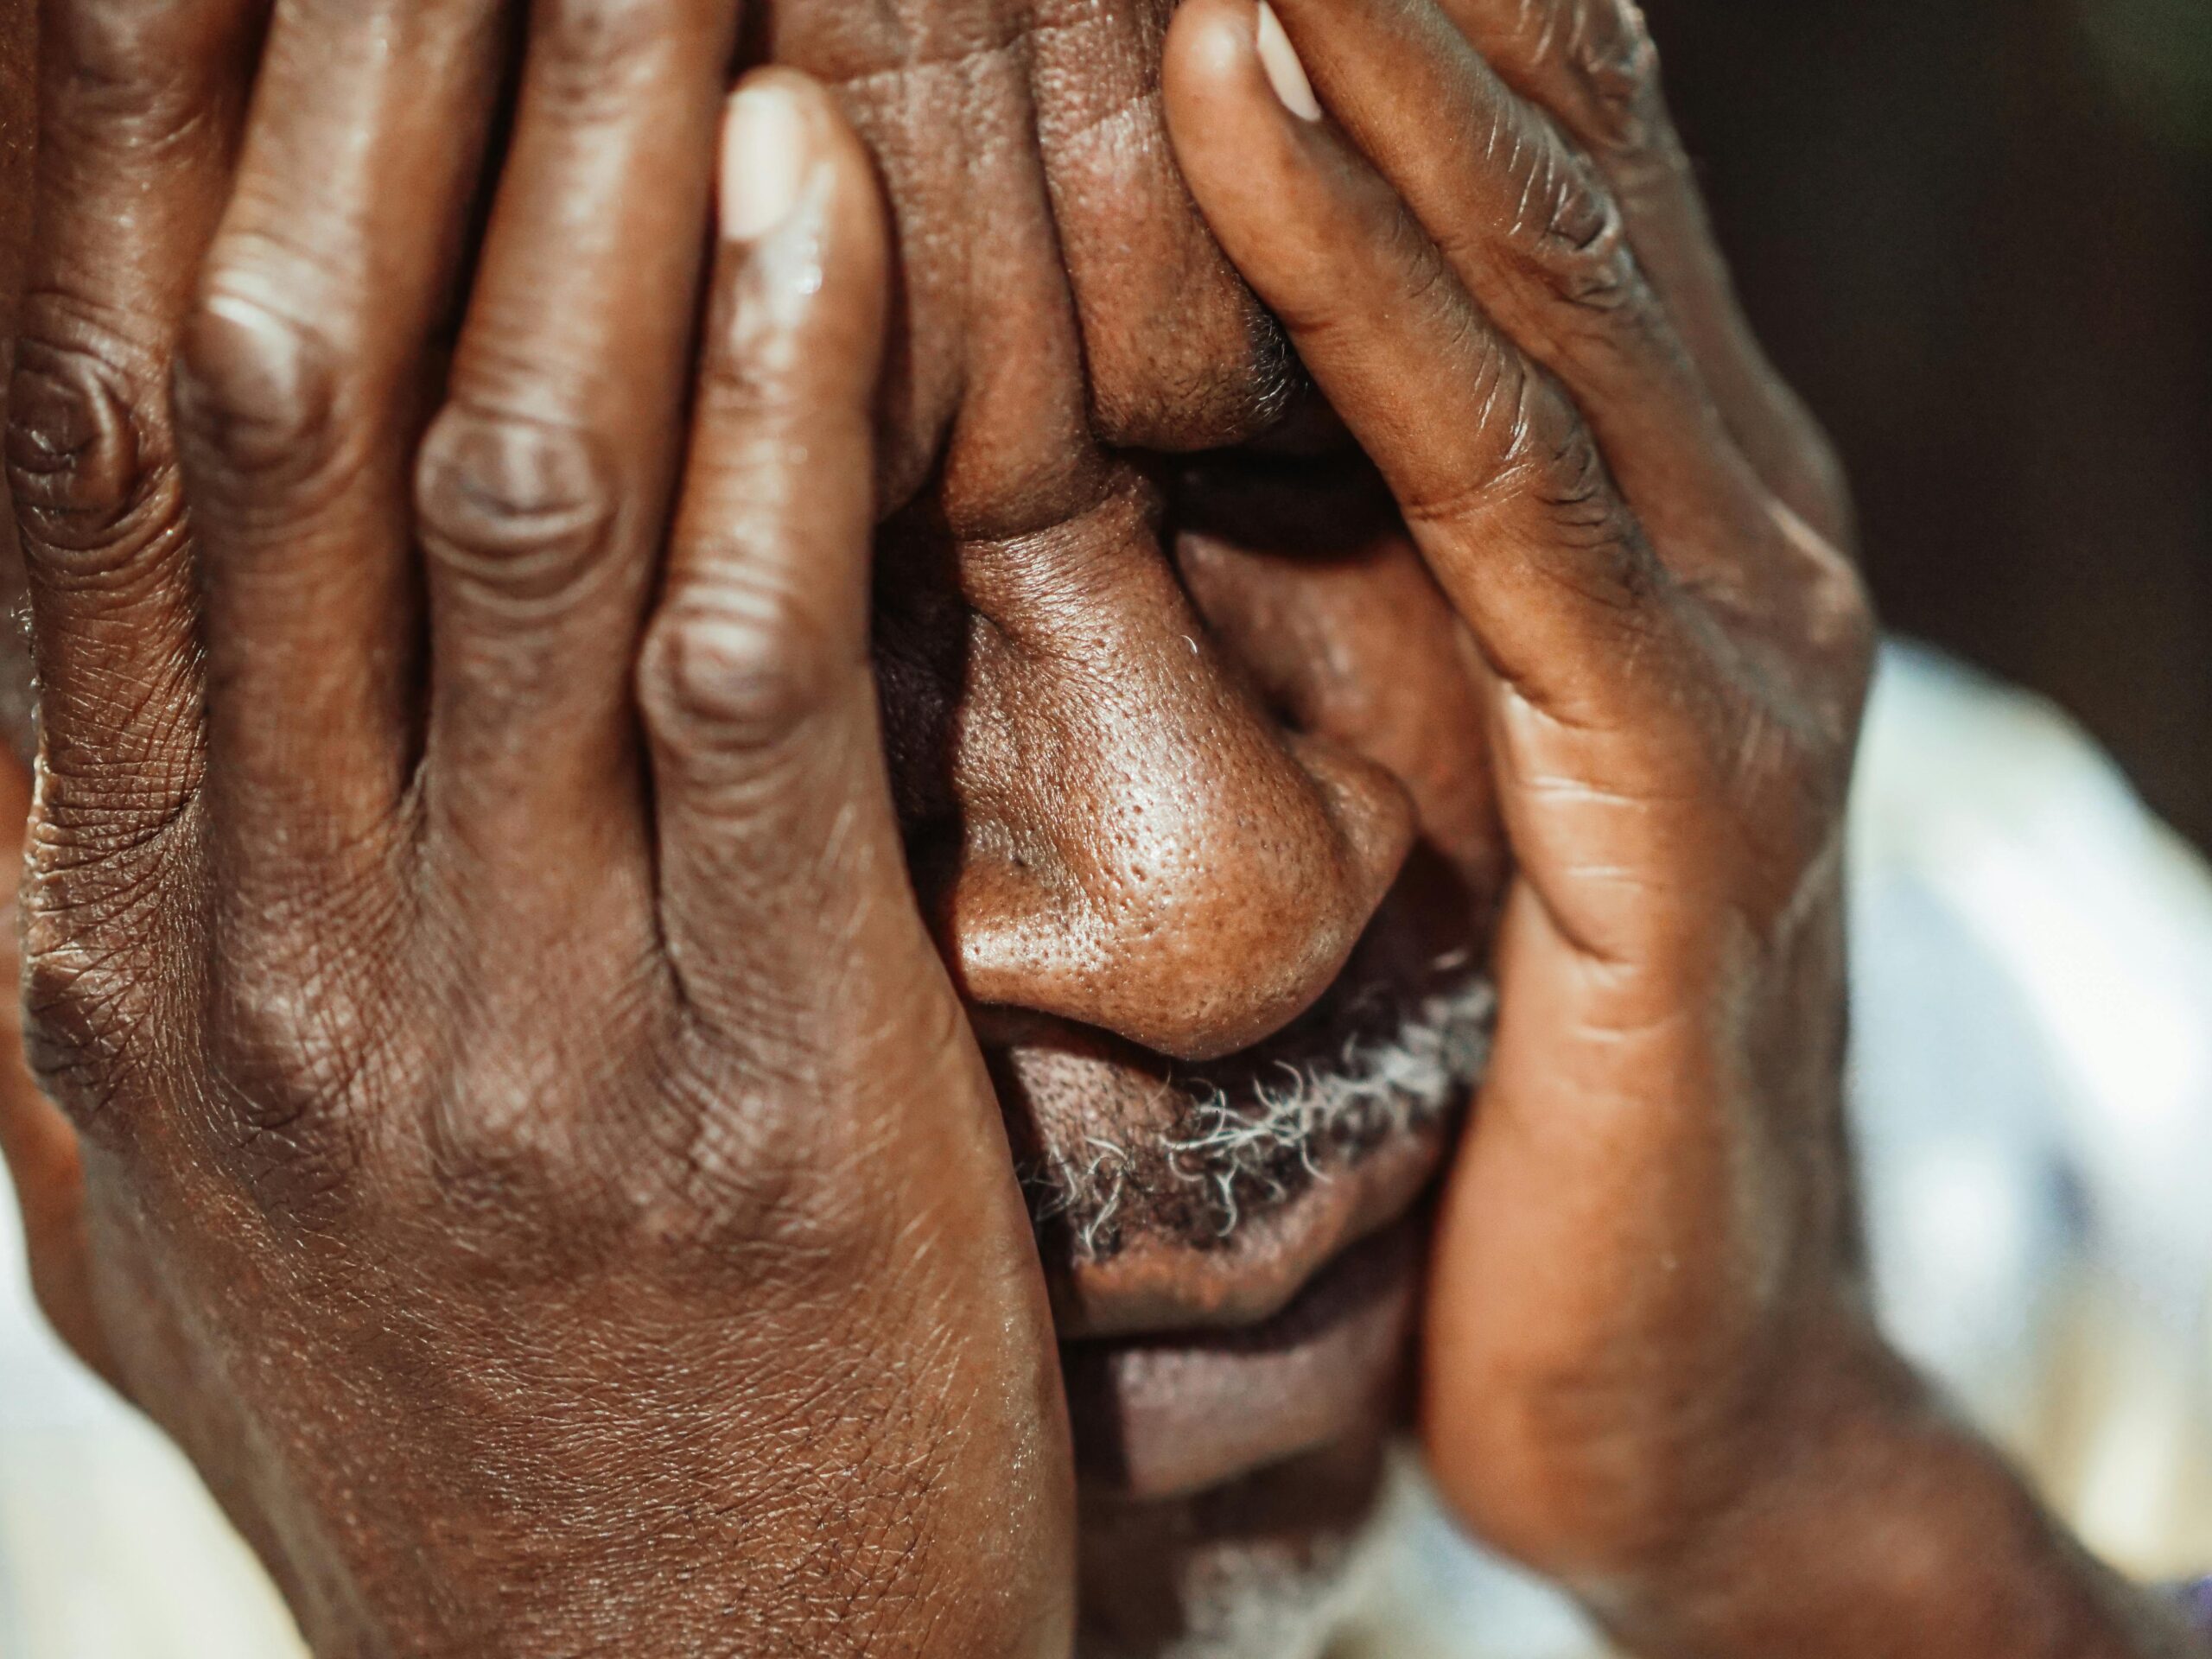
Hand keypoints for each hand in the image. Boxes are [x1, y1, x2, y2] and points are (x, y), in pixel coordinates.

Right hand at [5, 5, 1068, 1651]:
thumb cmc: (470, 1425)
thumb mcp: (187, 1180)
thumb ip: (115, 909)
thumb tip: (35, 675)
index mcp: (103, 932)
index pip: (71, 423)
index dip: (112, 116)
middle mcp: (244, 941)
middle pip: (259, 385)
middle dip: (331, 51)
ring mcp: (485, 1020)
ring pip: (497, 485)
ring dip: (565, 158)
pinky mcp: (749, 1094)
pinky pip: (734, 685)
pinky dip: (768, 413)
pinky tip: (807, 177)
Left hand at [1164, 2, 2201, 1653]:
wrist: (1655, 1371)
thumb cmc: (1501, 1086)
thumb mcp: (1423, 768)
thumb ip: (1351, 561)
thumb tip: (1130, 389)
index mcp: (1641, 495)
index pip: (1508, 157)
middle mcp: (1720, 510)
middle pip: (1530, 138)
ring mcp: (1730, 631)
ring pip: (1526, 258)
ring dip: (1351, 19)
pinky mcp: (1687, 783)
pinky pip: (1498, 478)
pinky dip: (1362, 273)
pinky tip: (1227, 91)